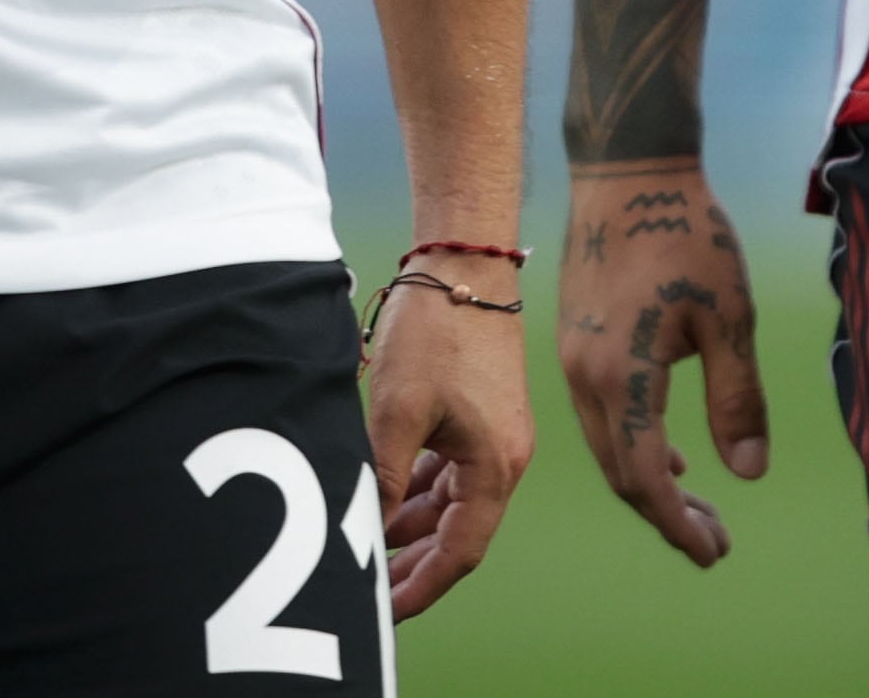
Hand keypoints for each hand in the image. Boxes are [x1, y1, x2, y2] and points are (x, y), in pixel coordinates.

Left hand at [361, 247, 533, 619]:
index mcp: (496, 463)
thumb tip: (366, 533)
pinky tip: (384, 496)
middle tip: (366, 589)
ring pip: (449, 500)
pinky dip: (417, 488)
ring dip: (411, 525)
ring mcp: (493, 434)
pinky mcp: (478, 412)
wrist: (463, 256)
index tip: (386, 611)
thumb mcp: (398, 410)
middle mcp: (504, 456)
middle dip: (413, 562)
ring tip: (364, 546)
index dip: (422, 585)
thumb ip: (383, 477)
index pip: (461, 550)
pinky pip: (447, 468)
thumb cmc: (437, 327)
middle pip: (458, 530)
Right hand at [554, 161, 765, 567]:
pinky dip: (633, 444)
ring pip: (607, 446)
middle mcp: (584, 377)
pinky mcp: (576, 340)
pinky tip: (672, 449)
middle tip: (716, 541)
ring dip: (650, 481)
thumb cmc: (686, 233)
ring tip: (699, 503)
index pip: (645, 477)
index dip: (678, 523)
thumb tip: (748, 473)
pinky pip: (599, 415)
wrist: (628, 169)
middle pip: (621, 472)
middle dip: (667, 514)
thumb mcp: (730, 316)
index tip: (713, 551)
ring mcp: (573, 358)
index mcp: (621, 376)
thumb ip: (737, 398)